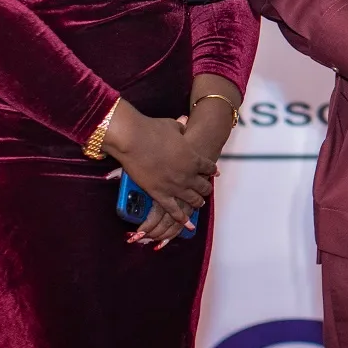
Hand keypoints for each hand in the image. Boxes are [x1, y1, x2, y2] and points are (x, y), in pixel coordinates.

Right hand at [103, 104, 213, 246]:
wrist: (134, 139)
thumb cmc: (152, 129)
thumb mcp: (173, 126)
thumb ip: (181, 129)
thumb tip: (183, 124)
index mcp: (194, 158)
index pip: (209, 168)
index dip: (211, 170)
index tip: (213, 173)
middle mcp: (188, 174)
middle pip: (203, 186)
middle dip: (206, 188)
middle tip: (206, 190)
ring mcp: (174, 186)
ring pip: (192, 199)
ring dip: (197, 202)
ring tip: (199, 204)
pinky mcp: (159, 194)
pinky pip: (173, 210)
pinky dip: (181, 217)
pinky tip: (186, 223)